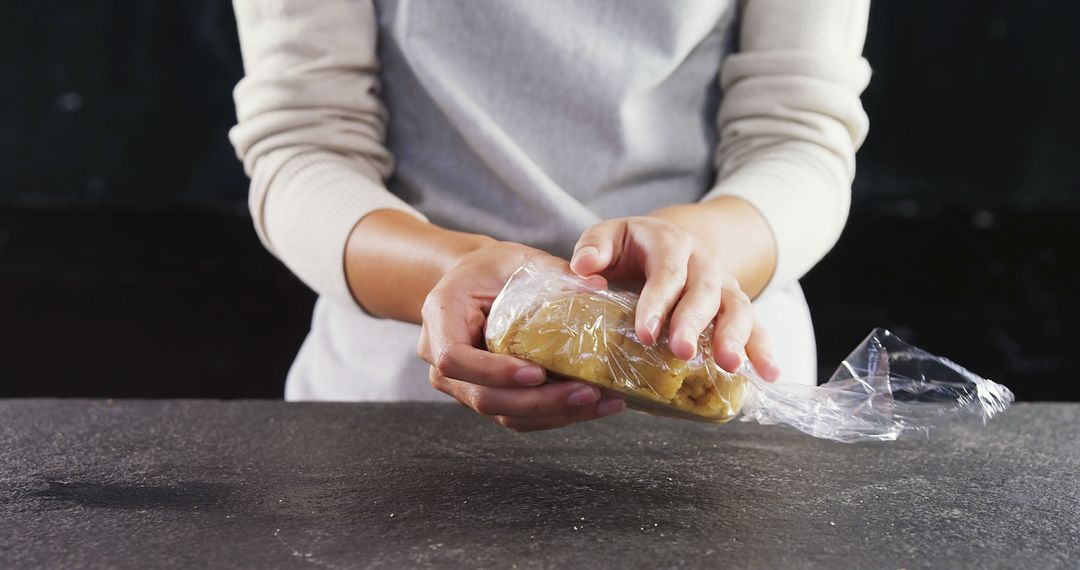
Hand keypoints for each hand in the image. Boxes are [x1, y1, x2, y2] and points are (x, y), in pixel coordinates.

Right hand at [416, 241, 625, 431]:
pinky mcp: (490, 397)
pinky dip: (555, 415)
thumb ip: (552, 273)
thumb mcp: (517, 261)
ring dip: (554, 414)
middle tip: (585, 391)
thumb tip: (597, 285)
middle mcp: (444, 362)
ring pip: (504, 415)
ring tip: (599, 402)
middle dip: (538, 401)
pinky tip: (592, 405)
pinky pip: (519, 417)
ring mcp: (465, 385)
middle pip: (484, 398)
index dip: (494, 372)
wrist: (476, 284)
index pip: (454, 359)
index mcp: (441, 320)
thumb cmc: (491, 269)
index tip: (537, 372)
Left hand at [569, 216, 780, 380]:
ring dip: (736, 337)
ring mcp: (725, 286)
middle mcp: (704, 263)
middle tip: (681, 352)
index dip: (657, 302)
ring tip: (729, 365)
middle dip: (694, 323)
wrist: (673, 244)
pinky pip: (757, 327)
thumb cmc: (633, 249)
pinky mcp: (737, 308)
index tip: (646, 332)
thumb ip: (594, 248)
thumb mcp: (611, 237)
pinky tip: (769, 374)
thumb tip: (583, 268)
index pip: (666, 272)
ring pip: (738, 308)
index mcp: (670, 244)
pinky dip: (764, 350)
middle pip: (704, 291)